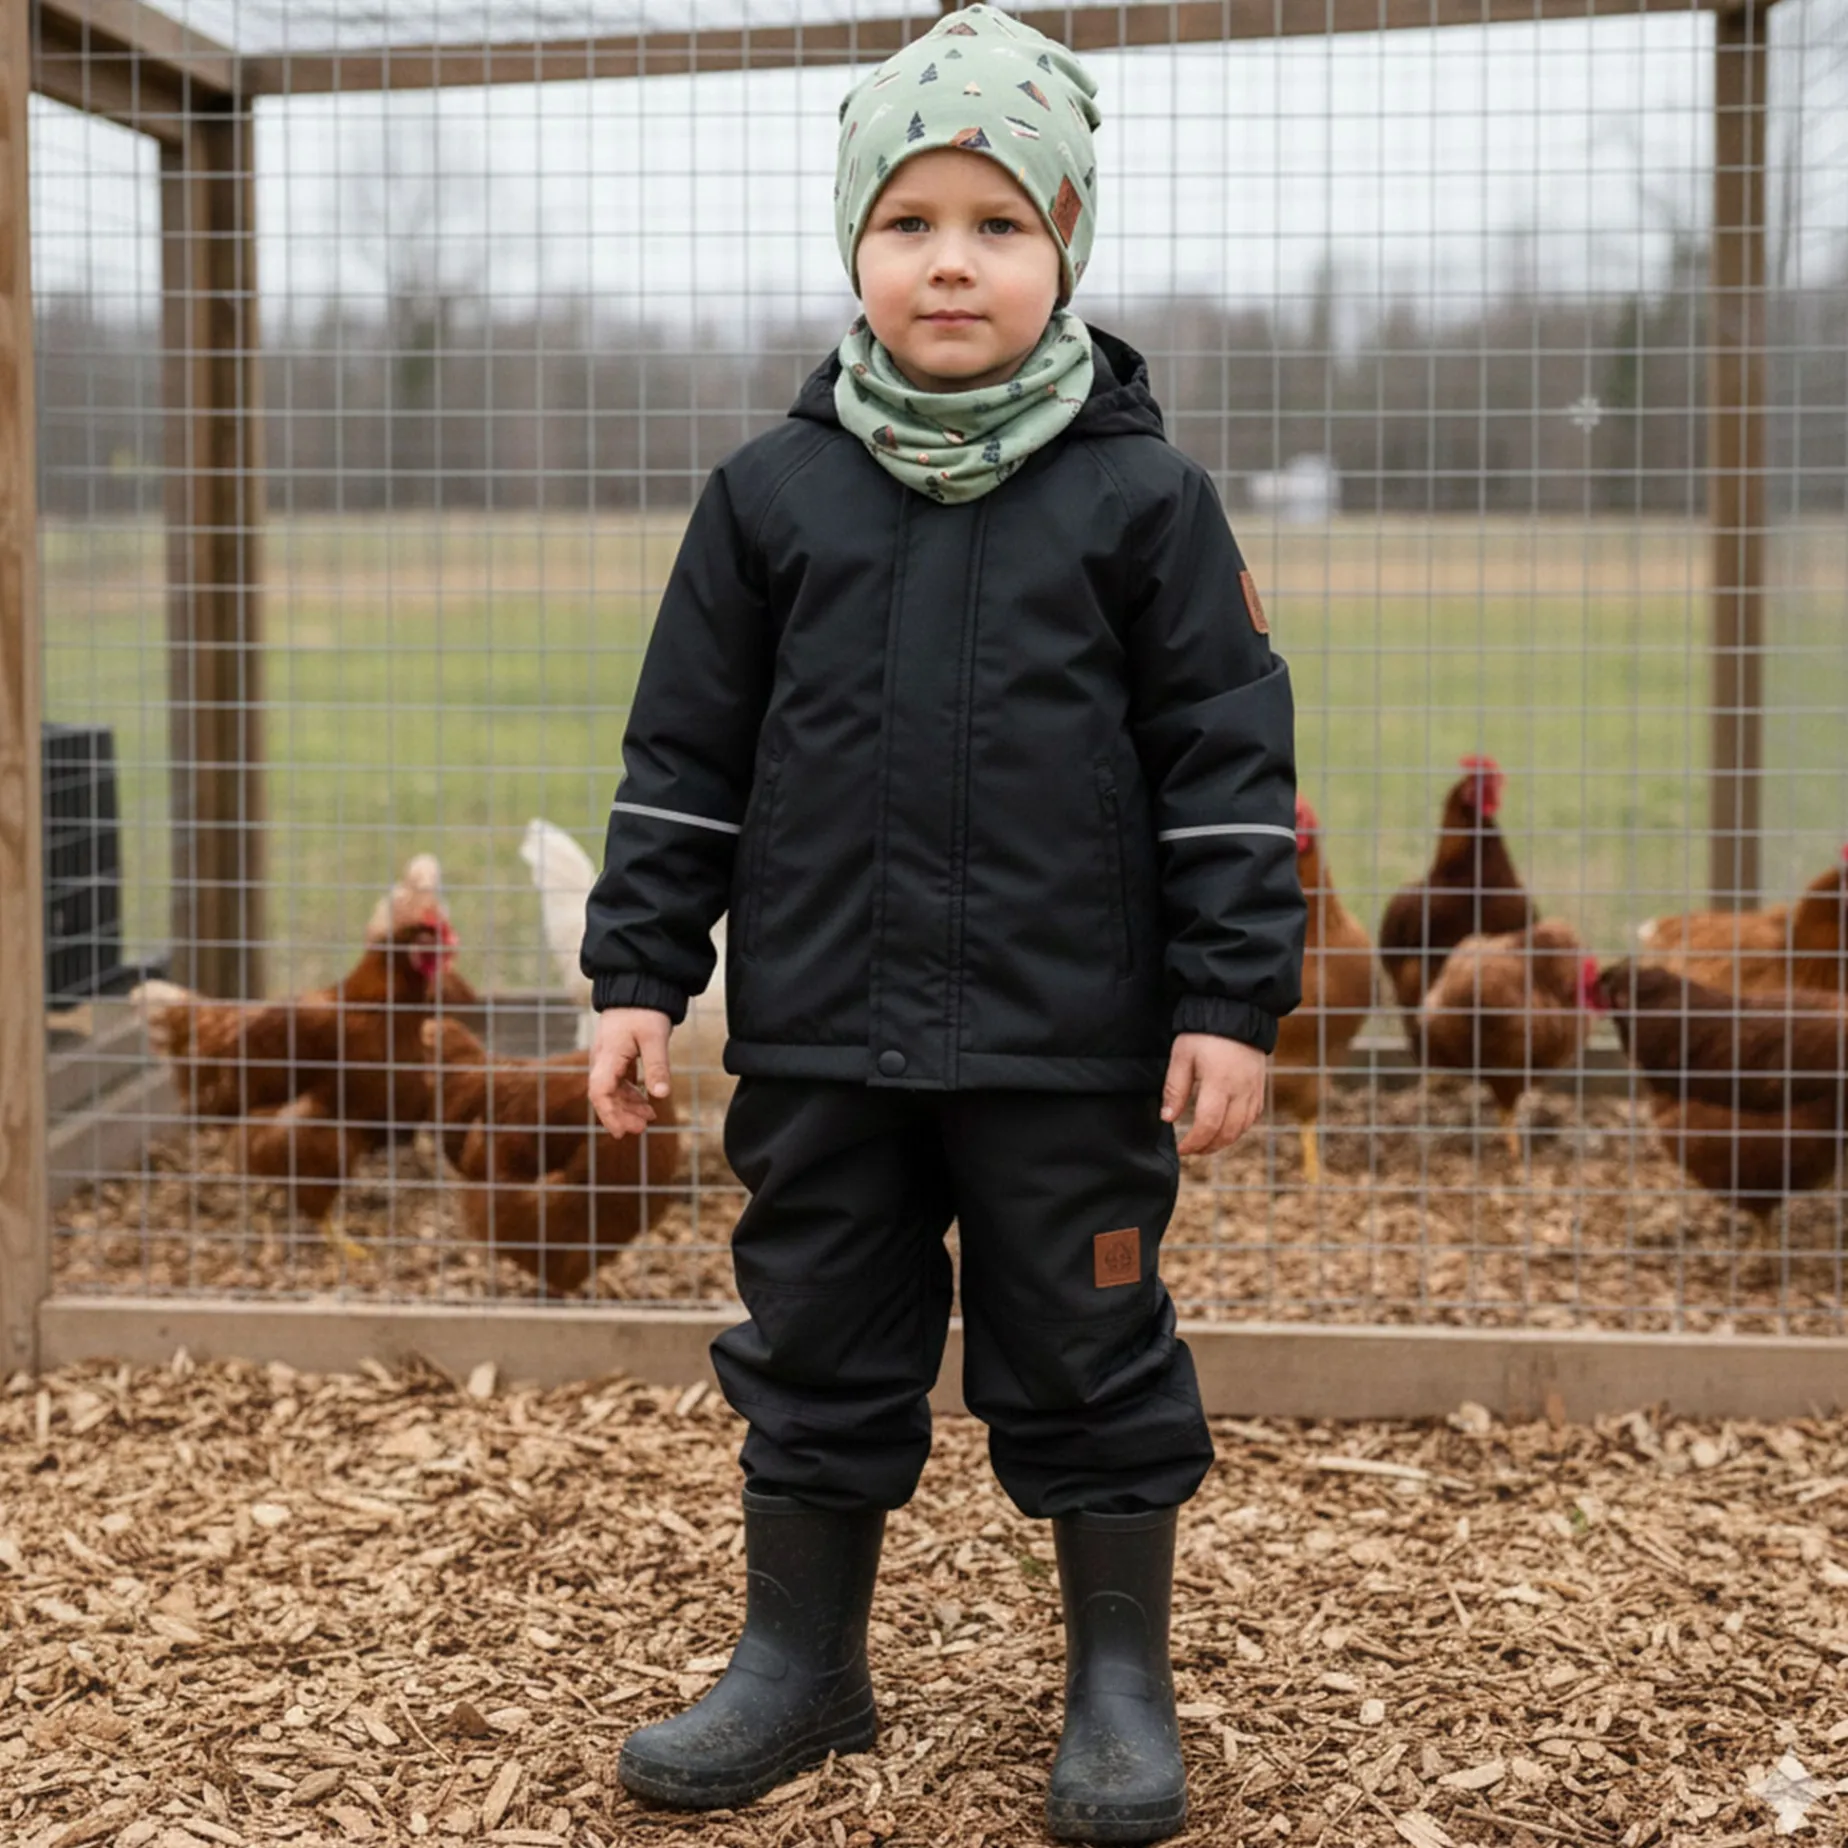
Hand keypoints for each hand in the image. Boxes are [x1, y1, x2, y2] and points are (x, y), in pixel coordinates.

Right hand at [588, 1007, 672, 1140]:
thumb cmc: (645, 1010)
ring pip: (612, 1090)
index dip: (609, 1114)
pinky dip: (630, 1094)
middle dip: (621, 1115)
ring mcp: (608, 1058)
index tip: (622, 1131)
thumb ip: (657, 1066)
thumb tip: (661, 1096)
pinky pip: (618, 1081)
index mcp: (607, 1056)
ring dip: (627, 1106)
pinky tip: (646, 1103)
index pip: (600, 1092)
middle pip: (604, 1095)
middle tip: (642, 1128)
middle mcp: (602, 1059)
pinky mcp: (616, 1055)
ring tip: (649, 1118)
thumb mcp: (655, 1038)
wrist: (638, 987)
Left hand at [1161, 1032, 1267, 1156]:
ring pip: (1242, 1128)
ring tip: (1206, 1144)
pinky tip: (1226, 1129)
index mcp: (1218, 1082)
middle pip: (1228, 1133)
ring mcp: (1253, 1090)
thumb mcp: (1182, 1056)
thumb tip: (1168, 1118)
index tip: (1182, 1149)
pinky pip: (1253, 1117)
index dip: (1194, 1143)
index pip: (1208, 1125)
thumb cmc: (1204, 1032)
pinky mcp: (1260, 1087)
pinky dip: (1239, 1129)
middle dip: (1208, 1147)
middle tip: (1192, 1150)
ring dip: (1224, 1141)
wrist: (1236, 1012)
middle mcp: (1240, 1090)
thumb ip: (1175, 1089)